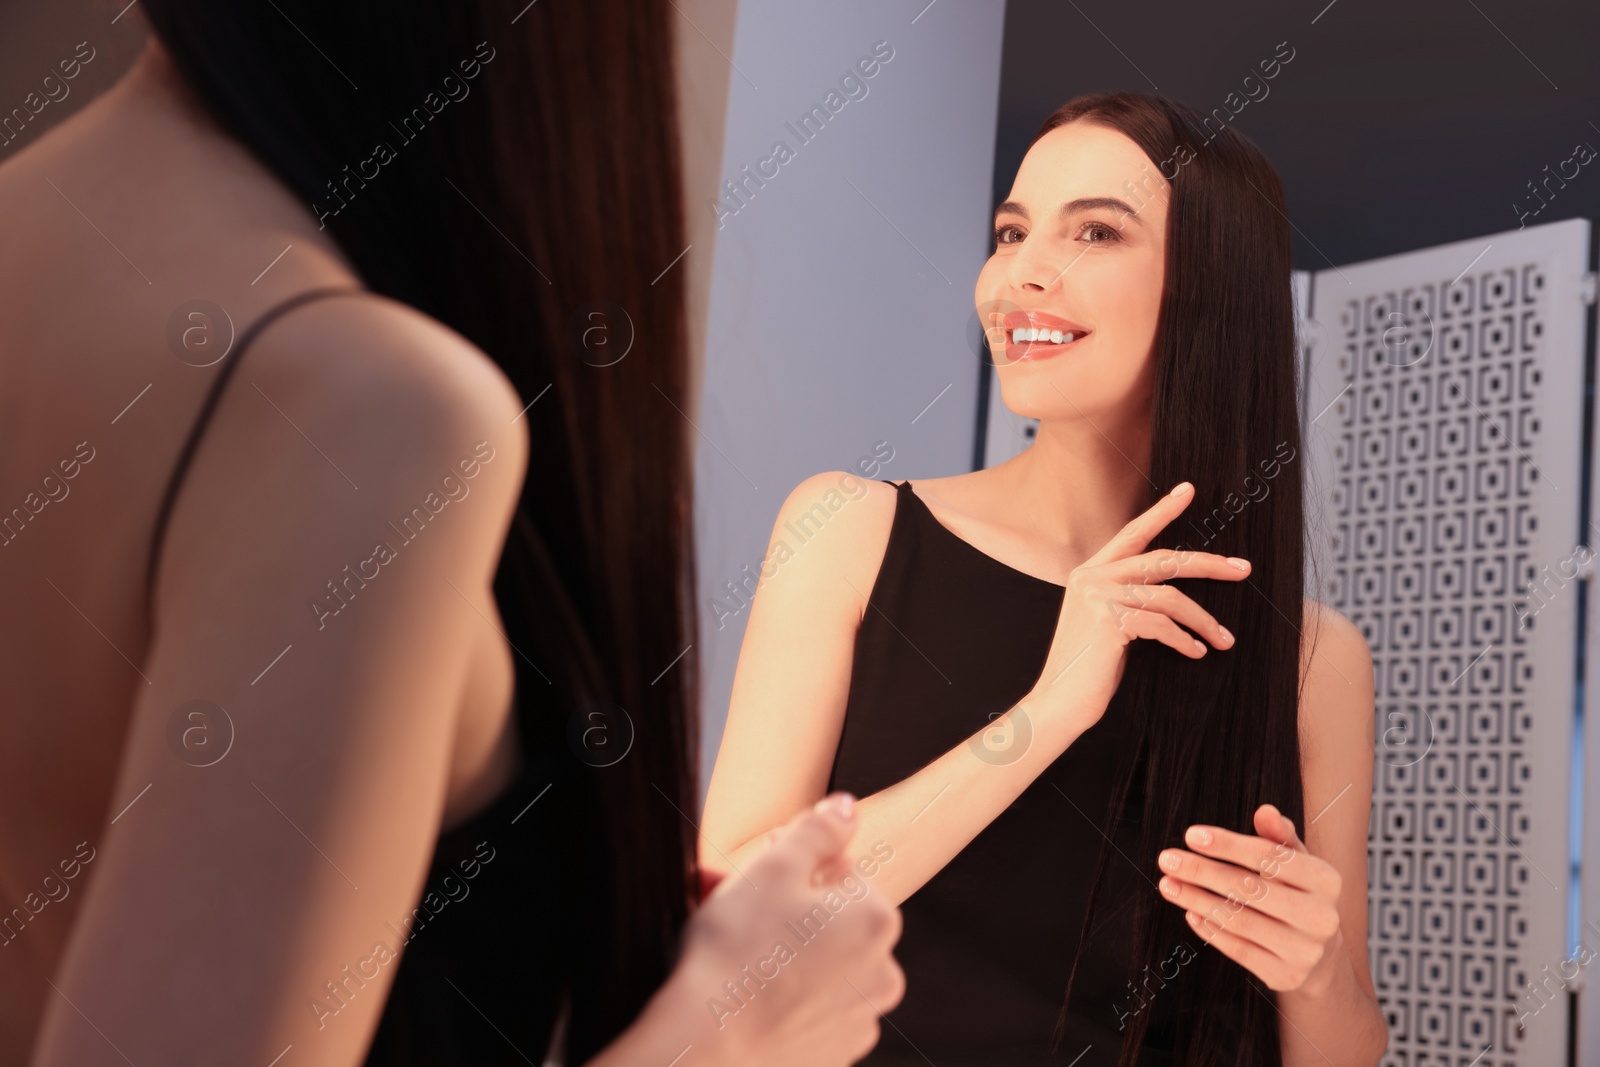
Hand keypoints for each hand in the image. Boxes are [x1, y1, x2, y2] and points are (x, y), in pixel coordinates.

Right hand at [674, 793, 905, 1065]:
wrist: (705, 1048)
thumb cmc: (735, 955)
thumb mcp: (774, 868)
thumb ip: (819, 829)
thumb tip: (846, 808)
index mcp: (877, 920)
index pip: (839, 869)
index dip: (790, 866)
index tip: (753, 877)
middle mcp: (882, 974)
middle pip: (831, 920)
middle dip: (785, 910)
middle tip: (733, 911)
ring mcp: (857, 1021)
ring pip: (818, 965)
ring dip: (784, 952)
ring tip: (732, 953)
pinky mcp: (830, 1057)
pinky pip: (807, 1010)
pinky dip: (782, 998)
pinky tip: (743, 994)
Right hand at [1024, 481, 1251, 732]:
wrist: (1058, 703)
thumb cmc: (1087, 669)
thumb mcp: (1102, 623)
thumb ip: (1125, 599)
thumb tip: (1173, 593)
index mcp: (1090, 572)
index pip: (1133, 534)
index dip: (1162, 511)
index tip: (1188, 491)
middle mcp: (1091, 577)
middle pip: (1162, 559)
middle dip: (1208, 564)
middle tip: (1243, 569)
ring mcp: (1098, 596)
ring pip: (1169, 597)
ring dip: (1203, 620)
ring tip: (1223, 639)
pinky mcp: (1107, 620)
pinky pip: (1161, 625)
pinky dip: (1185, 639)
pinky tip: (1196, 652)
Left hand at [1156, 803, 1346, 994]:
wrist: (1320, 955)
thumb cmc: (1299, 895)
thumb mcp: (1296, 862)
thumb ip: (1279, 837)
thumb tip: (1265, 811)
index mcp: (1327, 880)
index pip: (1270, 856)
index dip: (1228, 845)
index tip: (1191, 835)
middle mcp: (1321, 917)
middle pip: (1250, 889)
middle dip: (1202, 871)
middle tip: (1167, 859)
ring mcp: (1305, 951)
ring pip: (1239, 921)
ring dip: (1196, 899)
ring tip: (1168, 884)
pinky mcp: (1285, 976)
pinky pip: (1238, 950)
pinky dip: (1209, 929)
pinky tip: (1189, 911)